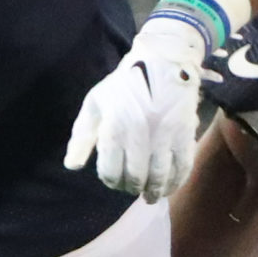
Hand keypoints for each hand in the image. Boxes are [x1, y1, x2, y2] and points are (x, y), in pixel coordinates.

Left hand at [65, 17, 202, 201]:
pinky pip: (183, 166)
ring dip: (154, 191)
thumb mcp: (96, 103)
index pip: (110, 170)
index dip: (110, 181)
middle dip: (131, 187)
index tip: (113, 180)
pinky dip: (176, 182)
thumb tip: (71, 166)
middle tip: (131, 188)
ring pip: (160, 176)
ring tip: (150, 196)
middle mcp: (140, 131)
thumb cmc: (124, 85)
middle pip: (135, 176)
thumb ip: (81, 136)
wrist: (163, 60)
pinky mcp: (185, 132)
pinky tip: (170, 187)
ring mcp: (165, 133)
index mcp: (114, 125)